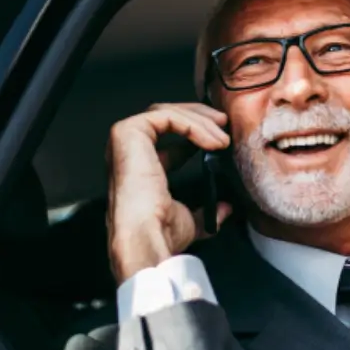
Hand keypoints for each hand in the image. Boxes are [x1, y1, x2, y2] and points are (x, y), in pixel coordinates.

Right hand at [106, 102, 232, 282]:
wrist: (146, 236)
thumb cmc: (159, 232)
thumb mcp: (189, 221)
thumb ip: (205, 212)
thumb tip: (224, 209)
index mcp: (139, 167)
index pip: (167, 137)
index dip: (196, 133)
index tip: (221, 139)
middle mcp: (128, 150)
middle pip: (167, 117)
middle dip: (199, 118)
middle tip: (224, 124)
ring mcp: (125, 139)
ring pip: (167, 113)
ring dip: (201, 121)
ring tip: (224, 137)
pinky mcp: (128, 132)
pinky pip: (167, 117)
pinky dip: (193, 125)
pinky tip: (212, 141)